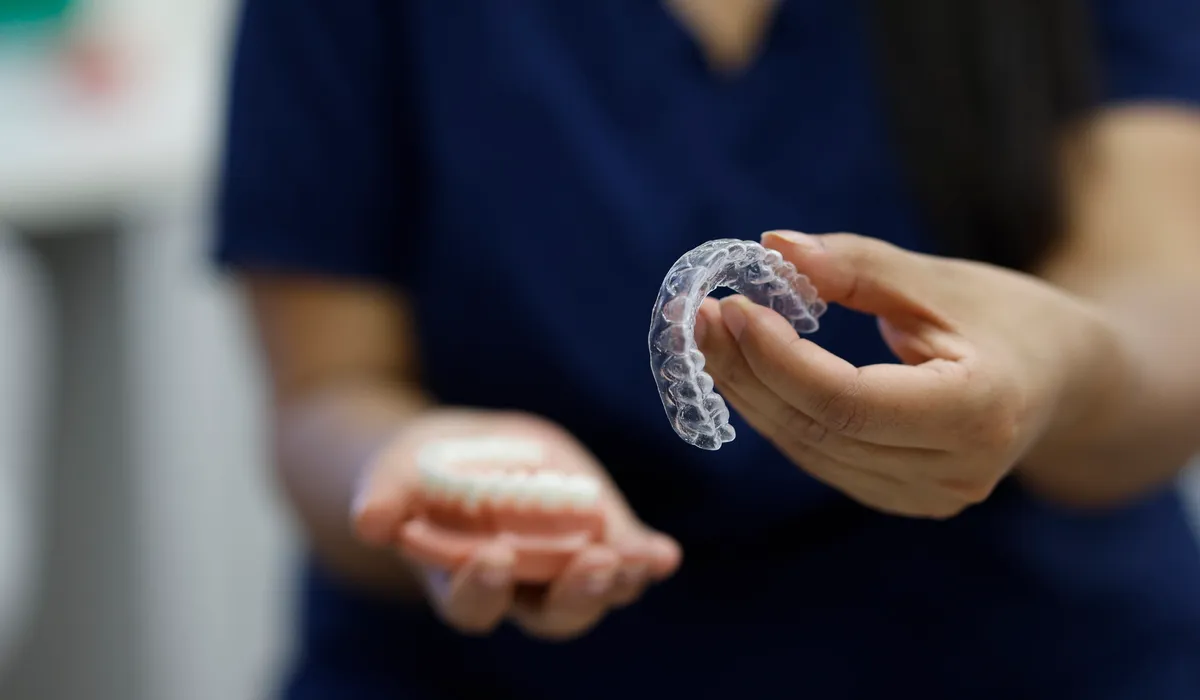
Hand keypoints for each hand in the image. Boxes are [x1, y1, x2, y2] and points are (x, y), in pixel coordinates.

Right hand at [349, 410, 681, 638]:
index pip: (475, 605)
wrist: (462, 451)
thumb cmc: (419, 472)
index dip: (484, 588)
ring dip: (621, 580)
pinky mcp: (597, 535)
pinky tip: (665, 555)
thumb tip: (368, 520)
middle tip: (595, 564)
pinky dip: (647, 559)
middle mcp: (519, 588)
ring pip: (597, 591)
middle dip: (575, 594)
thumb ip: (384, 499)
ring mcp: (563, 565)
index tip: (493, 555)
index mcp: (462, 583)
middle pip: (552, 614)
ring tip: (641, 559)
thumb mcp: (393, 475)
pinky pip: (628, 557)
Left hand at [696, 230, 1119, 518]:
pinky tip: (745, 370)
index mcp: (978, 411)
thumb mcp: (940, 278)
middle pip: (820, 429)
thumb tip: (773, 246)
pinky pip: (822, 457)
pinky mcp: (904, 499)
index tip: (729, 306)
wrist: (1065, 381)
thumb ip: (857, 266)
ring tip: (708, 336)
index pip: (849, 400)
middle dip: (747, 371)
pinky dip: (777, 411)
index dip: (778, 357)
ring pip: (810, 449)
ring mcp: (929, 496)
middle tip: (697, 315)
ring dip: (749, 392)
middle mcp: (955, 471)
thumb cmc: (1009, 317)